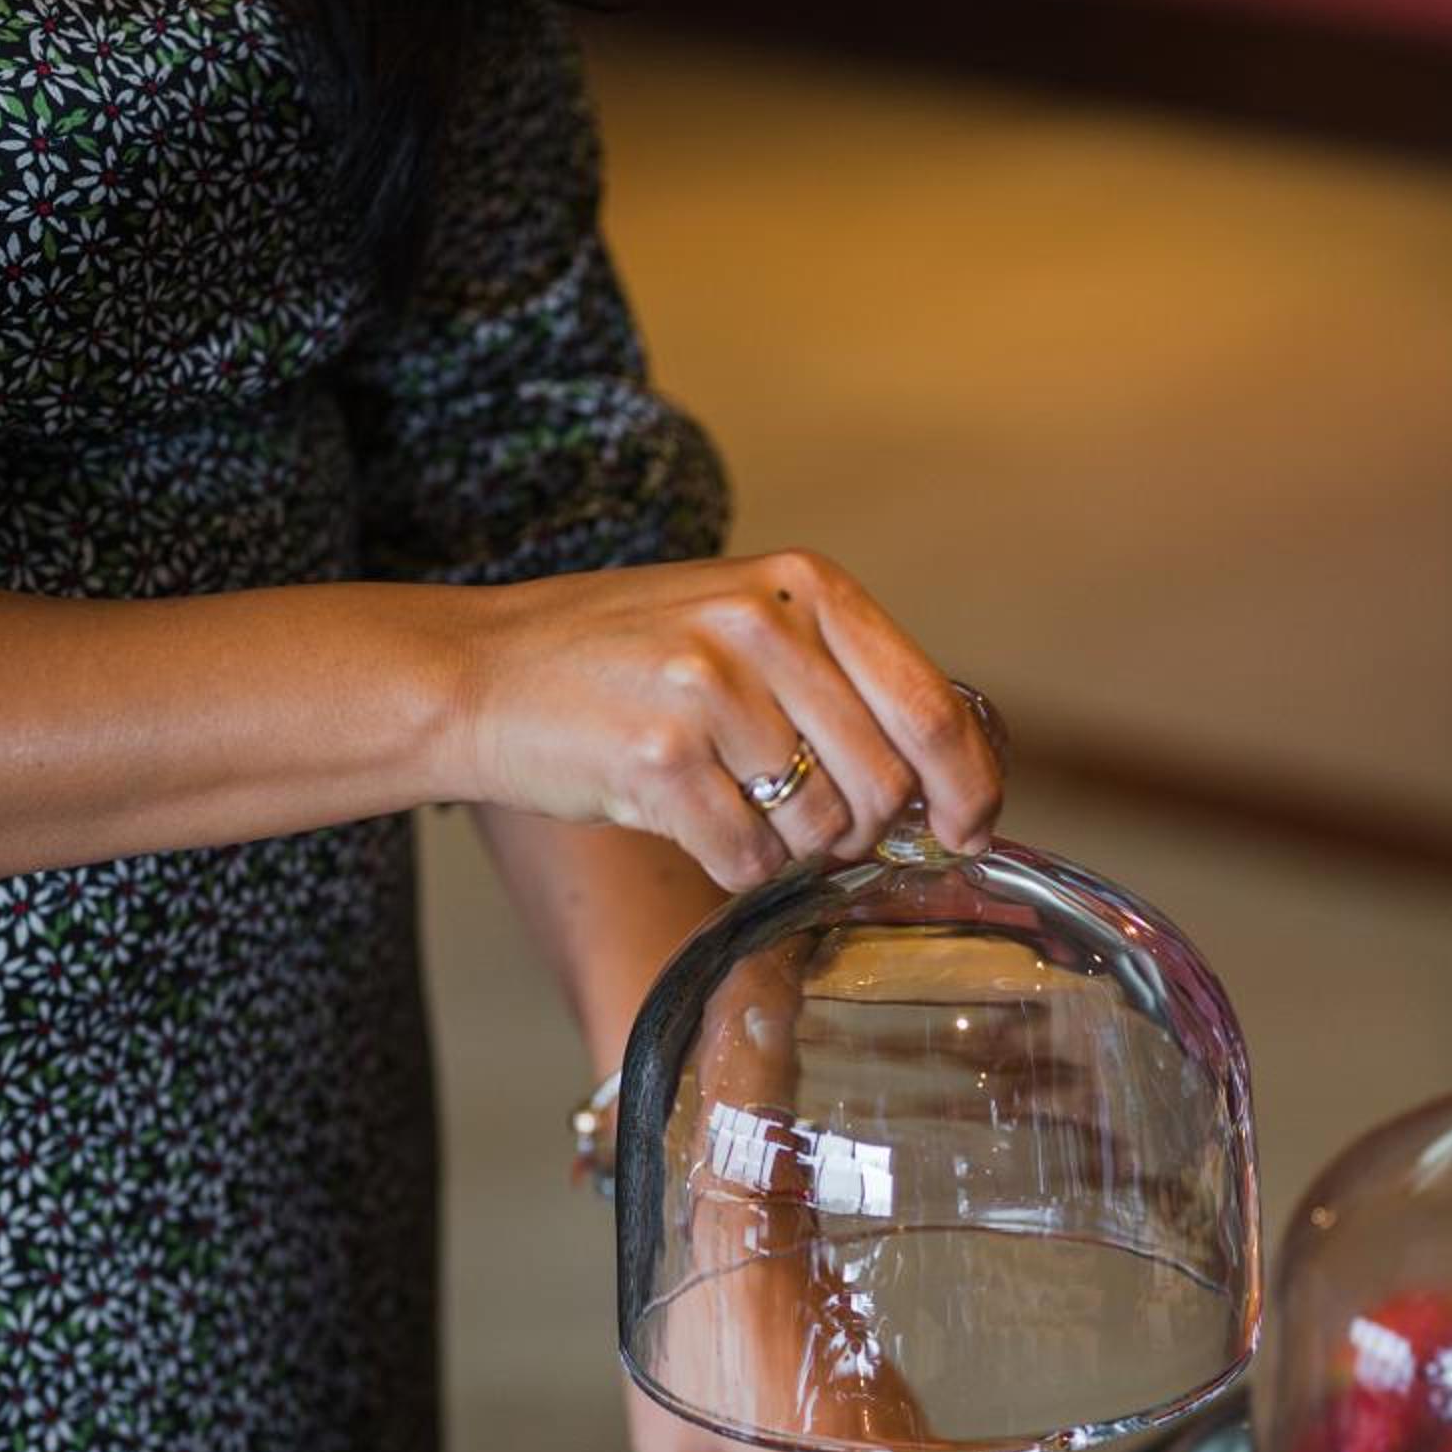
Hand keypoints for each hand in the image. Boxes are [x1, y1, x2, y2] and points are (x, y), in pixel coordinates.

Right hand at [454, 548, 1001, 889]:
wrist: (481, 672)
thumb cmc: (622, 660)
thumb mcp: (745, 625)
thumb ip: (840, 679)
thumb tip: (946, 782)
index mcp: (805, 587)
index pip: (934, 708)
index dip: (970, 789)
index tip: (969, 831)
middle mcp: (764, 626)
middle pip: (886, 786)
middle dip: (860, 831)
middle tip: (808, 826)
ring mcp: (710, 690)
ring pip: (820, 830)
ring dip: (788, 849)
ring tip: (729, 805)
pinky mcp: (660, 759)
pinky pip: (748, 859)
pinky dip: (731, 865)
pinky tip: (690, 823)